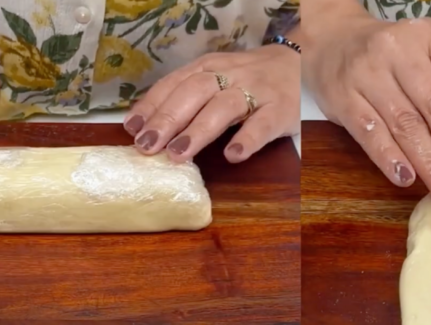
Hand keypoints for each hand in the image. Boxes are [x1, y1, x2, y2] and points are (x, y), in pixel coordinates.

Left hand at [123, 44, 299, 163]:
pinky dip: (246, 139)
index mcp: (208, 67)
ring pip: (223, 107)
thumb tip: (141, 127)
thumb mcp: (214, 80)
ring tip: (178, 154)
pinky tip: (232, 155)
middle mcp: (229, 75)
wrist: (297, 64)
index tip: (132, 130)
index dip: (152, 106)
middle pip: (194, 93)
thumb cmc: (246, 81)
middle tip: (148, 146)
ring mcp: (255, 91)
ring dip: (198, 130)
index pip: (174, 84)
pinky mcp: (280, 110)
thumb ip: (184, 98)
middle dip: (168, 120)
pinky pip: (262, 124)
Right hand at [303, 15, 430, 213]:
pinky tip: (407, 180)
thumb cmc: (390, 60)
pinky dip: (391, 159)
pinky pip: (371, 134)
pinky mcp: (343, 98)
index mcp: (430, 37)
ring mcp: (368, 74)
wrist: (331, 42)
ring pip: (408, 127)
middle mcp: (400, 51)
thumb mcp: (425, 58)